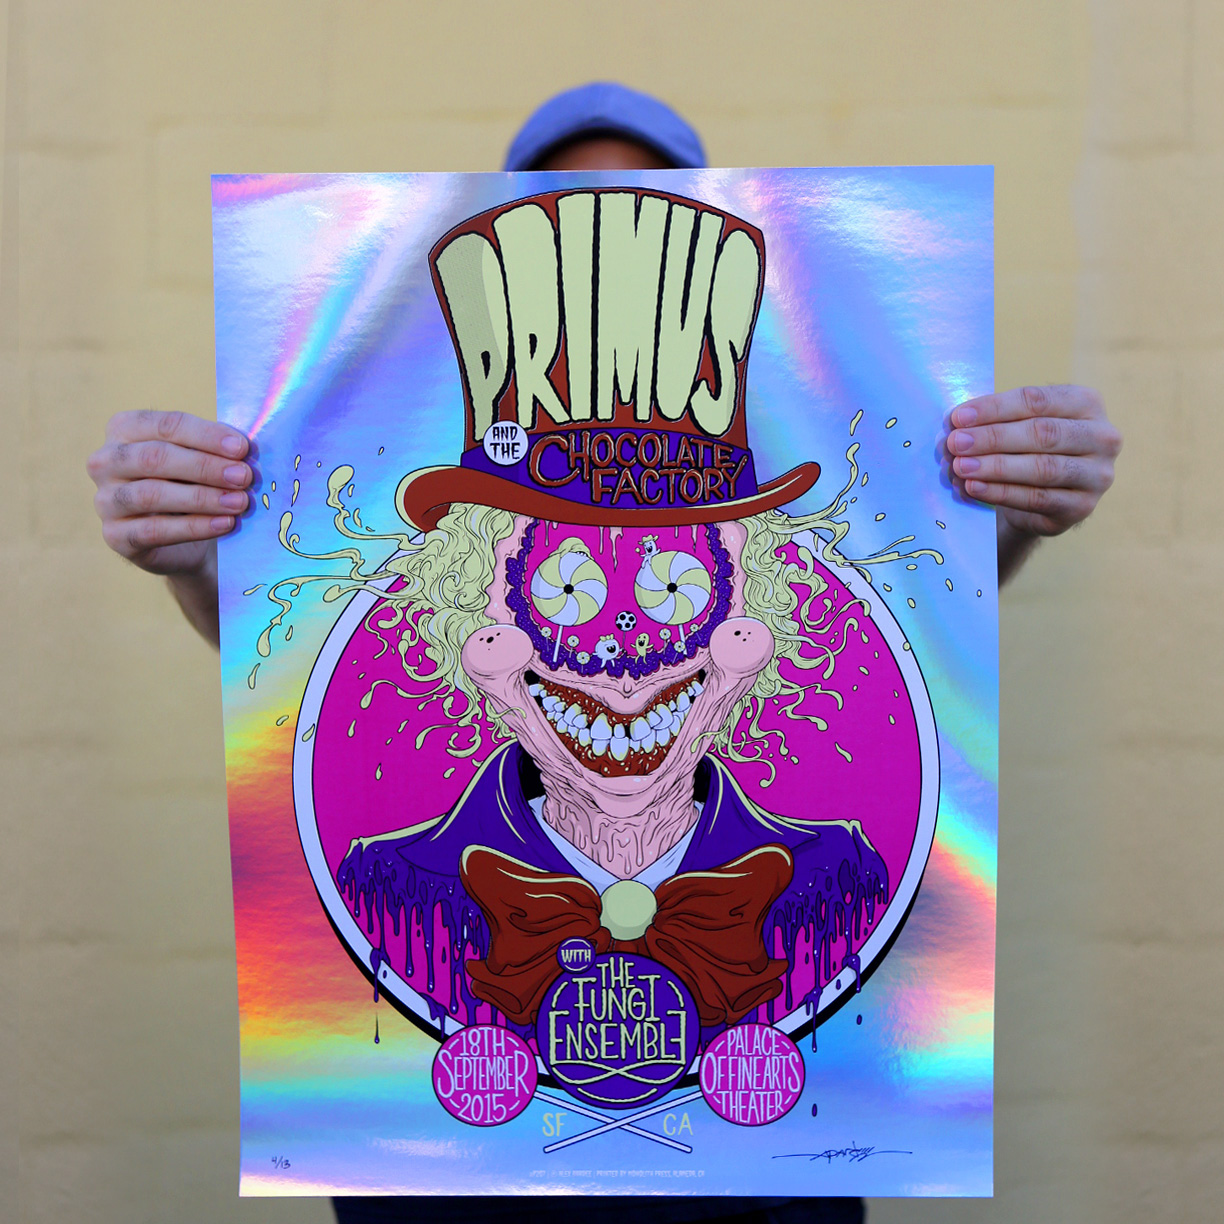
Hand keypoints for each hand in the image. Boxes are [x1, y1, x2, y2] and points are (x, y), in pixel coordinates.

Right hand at [87, 411, 251, 644]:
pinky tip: (225, 524)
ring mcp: (105, 500)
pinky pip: (154, 530)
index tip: (242, 448)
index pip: (164, 425)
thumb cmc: (192, 485)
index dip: (206, 436)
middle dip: (205, 467)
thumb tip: (245, 448)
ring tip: (240, 502)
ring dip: (203, 498)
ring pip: (152, 494)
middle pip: (155, 457)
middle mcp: (105, 461)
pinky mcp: (115, 536)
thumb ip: (216, 450)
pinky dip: (195, 527)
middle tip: (244, 476)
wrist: (183, 540)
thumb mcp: (202, 461)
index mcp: (125, 429)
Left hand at [944, 385, 1120, 578]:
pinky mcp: (1082, 507)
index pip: (1037, 401)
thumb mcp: (1019, 425)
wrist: (1043, 498)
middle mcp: (1102, 437)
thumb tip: (956, 423)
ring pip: (1042, 468)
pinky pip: (1037, 499)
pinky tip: (974, 487)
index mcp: (1086, 403)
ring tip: (960, 466)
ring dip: (995, 467)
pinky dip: (1001, 492)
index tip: (958, 418)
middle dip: (993, 438)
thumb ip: (995, 420)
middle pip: (1042, 433)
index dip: (995, 408)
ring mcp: (1097, 474)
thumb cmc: (1027, 449)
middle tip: (956, 443)